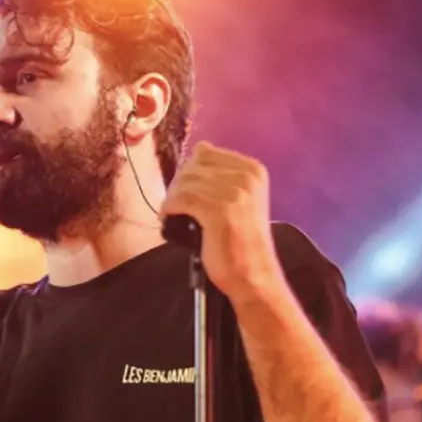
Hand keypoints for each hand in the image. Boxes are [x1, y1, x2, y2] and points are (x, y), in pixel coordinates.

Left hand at [159, 141, 284, 300]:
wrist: (253, 275)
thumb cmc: (240, 241)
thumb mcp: (238, 200)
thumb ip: (220, 175)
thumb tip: (200, 146)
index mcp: (253, 170)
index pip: (206, 153)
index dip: (188, 172)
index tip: (184, 192)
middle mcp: (247, 177)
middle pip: (193, 167)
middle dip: (177, 185)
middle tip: (174, 206)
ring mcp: (235, 193)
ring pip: (185, 183)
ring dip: (171, 199)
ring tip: (170, 215)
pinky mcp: (220, 212)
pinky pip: (181, 200)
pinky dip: (169, 209)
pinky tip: (167, 220)